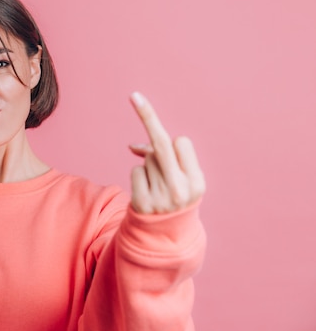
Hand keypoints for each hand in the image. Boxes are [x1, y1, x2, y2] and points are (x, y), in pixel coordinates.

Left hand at [128, 92, 204, 213]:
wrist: (166, 235)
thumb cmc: (175, 196)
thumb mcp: (180, 178)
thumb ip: (166, 158)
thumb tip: (134, 147)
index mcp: (197, 182)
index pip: (180, 142)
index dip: (173, 140)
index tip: (157, 117)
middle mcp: (181, 190)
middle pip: (161, 144)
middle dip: (148, 116)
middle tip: (134, 95)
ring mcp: (160, 198)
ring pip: (148, 158)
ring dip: (150, 165)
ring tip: (157, 185)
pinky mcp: (142, 203)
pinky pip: (136, 170)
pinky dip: (138, 176)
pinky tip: (146, 191)